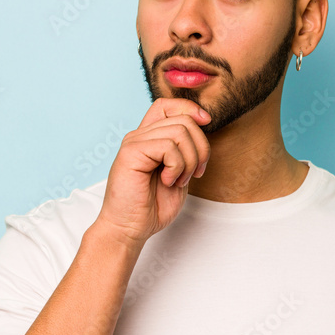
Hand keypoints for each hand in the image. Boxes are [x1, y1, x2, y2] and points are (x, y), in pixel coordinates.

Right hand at [95, 98, 210, 246]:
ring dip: (189, 161)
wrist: (129, 229)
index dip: (190, 109)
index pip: (168, 105)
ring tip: (178, 181)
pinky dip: (177, 167)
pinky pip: (168, 146)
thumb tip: (202, 124)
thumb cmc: (151, 207)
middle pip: (183, 119)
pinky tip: (167, 181)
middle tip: (193, 174)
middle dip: (201, 148)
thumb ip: (186, 151)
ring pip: (180, 131)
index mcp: (149, 139)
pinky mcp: (131, 152)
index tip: (205, 125)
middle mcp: (140, 136)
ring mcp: (134, 142)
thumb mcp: (179, 174)